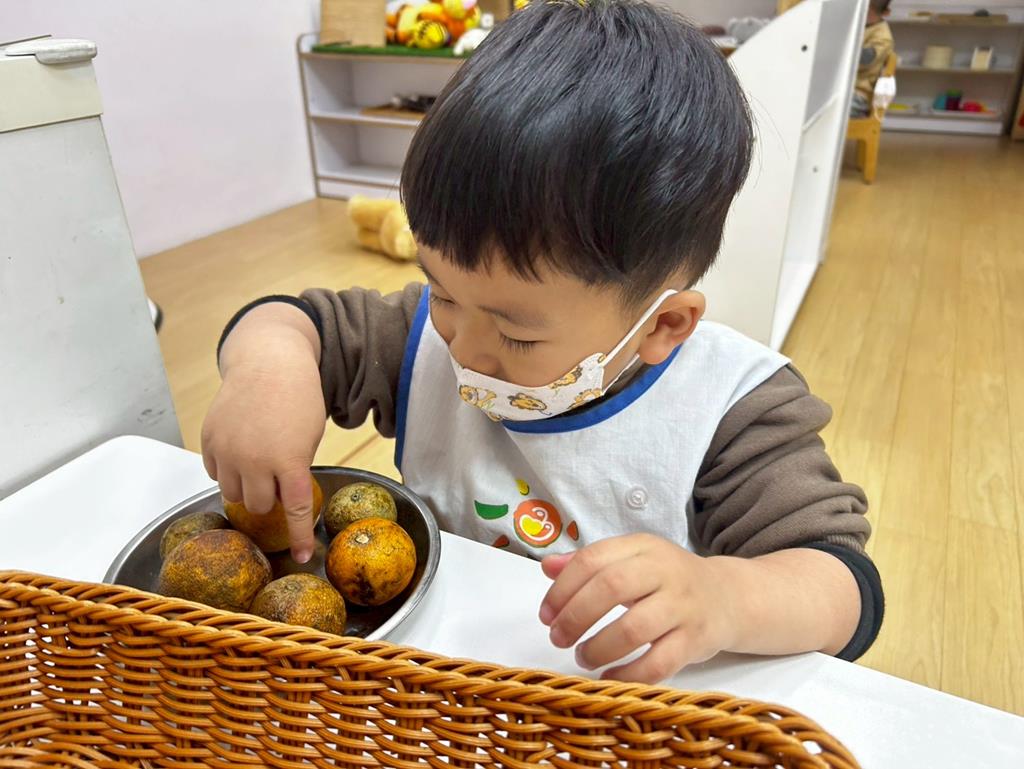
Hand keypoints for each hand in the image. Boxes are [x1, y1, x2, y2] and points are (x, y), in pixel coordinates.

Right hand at [201, 304, 324, 561]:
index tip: (304, 557)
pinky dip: (227, 470)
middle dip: (269, 499)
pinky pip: (214, 473)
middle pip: (259, 506)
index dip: (300, 536)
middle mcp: (255, 460)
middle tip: (276, 480)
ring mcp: (229, 451)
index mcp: (289, 460)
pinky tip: (239, 452)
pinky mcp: (209, 440)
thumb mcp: (310, 436)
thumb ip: (296, 469)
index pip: (296, 509)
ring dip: (246, 487)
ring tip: (257, 464)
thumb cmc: (298, 399)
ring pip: (232, 494)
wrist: (269, 362)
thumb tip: (283, 499)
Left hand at [538, 534, 737, 682]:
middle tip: (558, 637)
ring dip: (599, 648)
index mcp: (642, 547)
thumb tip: (548, 566)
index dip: (562, 589)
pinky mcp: (695, 640)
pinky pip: (659, 663)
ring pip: (634, 628)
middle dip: (575, 616)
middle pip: (611, 588)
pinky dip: (629, 675)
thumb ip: (590, 563)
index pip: (593, 560)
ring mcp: (682, 606)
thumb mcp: (631, 560)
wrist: (728, 597)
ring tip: (582, 657)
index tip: (546, 614)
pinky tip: (610, 676)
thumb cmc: (667, 580)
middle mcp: (664, 571)